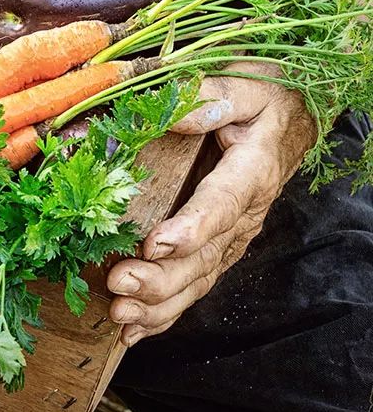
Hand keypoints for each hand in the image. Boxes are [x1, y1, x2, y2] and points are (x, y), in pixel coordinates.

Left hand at [106, 62, 314, 345]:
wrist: (292, 114)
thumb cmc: (265, 94)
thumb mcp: (248, 81)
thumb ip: (216, 93)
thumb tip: (182, 108)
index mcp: (251, 171)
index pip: (222, 203)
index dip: (192, 227)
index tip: (156, 244)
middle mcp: (245, 213)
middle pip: (206, 255)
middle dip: (162, 277)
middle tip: (119, 283)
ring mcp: (232, 236)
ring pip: (199, 279)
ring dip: (160, 303)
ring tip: (121, 314)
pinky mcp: (218, 248)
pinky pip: (195, 286)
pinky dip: (166, 312)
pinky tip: (134, 330)